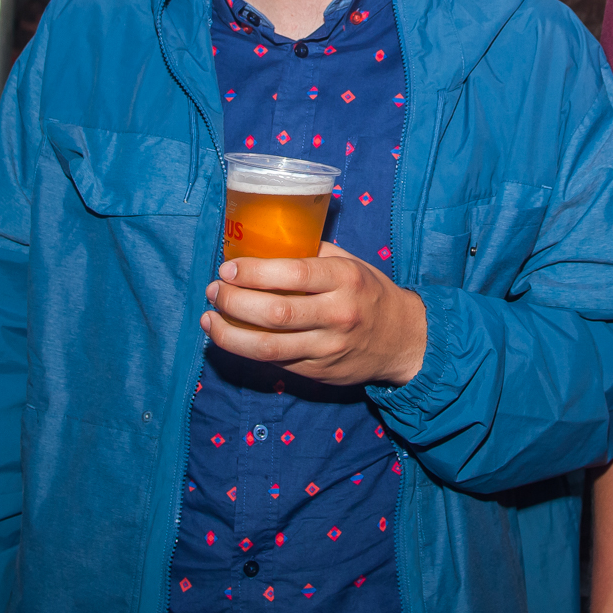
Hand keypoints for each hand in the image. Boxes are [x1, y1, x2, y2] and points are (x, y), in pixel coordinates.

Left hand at [202, 242, 427, 386]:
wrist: (404, 340)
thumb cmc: (371, 293)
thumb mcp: (352, 263)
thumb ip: (314, 253)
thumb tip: (267, 240)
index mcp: (345, 279)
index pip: (293, 274)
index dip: (254, 272)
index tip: (227, 268)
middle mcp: (337, 314)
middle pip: (274, 313)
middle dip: (233, 302)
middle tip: (214, 290)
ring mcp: (327, 348)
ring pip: (268, 347)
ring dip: (229, 334)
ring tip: (209, 319)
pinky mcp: (318, 372)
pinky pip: (275, 362)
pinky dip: (246, 350)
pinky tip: (230, 337)